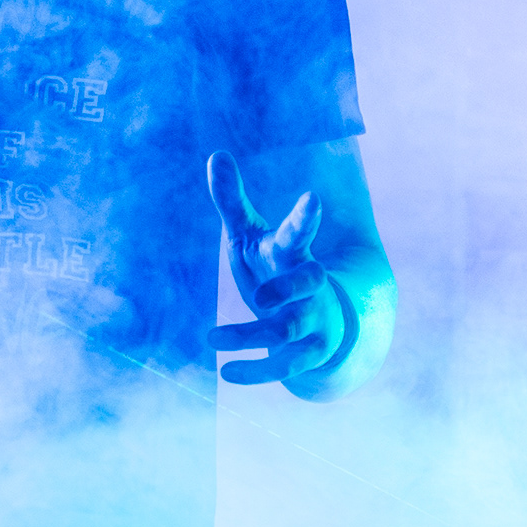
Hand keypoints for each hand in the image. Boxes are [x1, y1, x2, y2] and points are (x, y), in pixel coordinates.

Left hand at [206, 151, 352, 388]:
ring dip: (250, 335)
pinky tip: (225, 373)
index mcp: (292, 252)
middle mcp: (308, 286)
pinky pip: (284, 367)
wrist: (316, 318)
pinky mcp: (305, 353)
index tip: (313, 198)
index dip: (306, 217)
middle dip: (288, 288)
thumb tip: (216, 154)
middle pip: (308, 282)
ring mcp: (311, 320)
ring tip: (210, 337)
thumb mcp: (251, 233)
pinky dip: (255, 371)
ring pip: (287, 330)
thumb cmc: (273, 266)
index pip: (301, 233)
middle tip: (261, 296)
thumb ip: (233, 199)